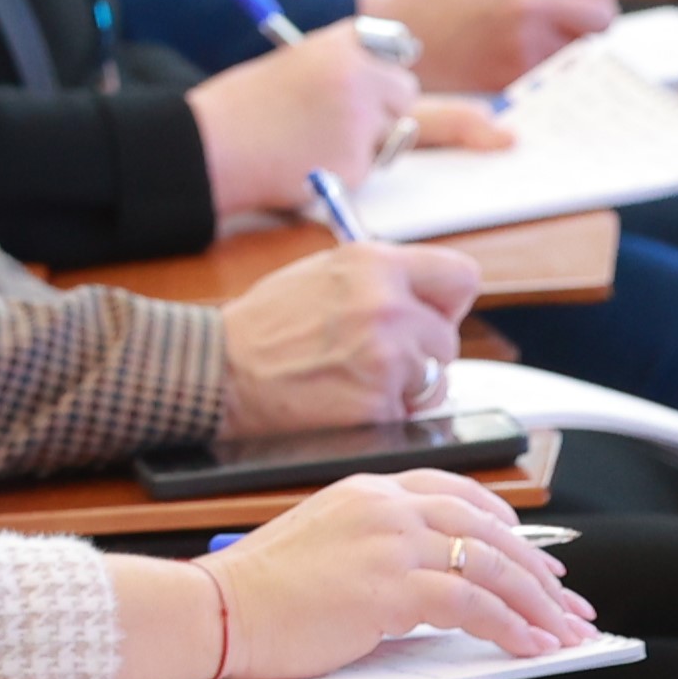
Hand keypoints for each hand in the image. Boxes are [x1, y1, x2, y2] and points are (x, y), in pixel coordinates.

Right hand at [184, 18, 417, 214]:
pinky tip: (303, 164)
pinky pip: (365, 168)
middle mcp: (359, 78)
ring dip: (363, 141)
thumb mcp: (291, 65)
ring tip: (309, 141)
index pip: (395, 47)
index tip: (371, 78)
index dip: (381, 67)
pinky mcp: (355, 164)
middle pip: (403, 92)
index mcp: (339, 45)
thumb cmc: (238, 108)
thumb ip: (339, 68)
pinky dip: (342, 171)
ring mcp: (361, 123)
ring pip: (390, 134)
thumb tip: (383, 89)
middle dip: (384, 107)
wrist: (206, 149)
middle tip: (344, 119)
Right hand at [194, 471, 591, 678]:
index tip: (535, 558)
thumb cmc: (258, 596)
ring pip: (491, 566)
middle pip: (489, 531)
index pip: (458, 494)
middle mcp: (384, 507)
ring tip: (564, 633)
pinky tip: (530, 647)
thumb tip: (438, 587)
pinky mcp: (387, 587)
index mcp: (366, 491)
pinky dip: (511, 628)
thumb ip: (378, 549)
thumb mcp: (324, 548)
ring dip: (538, 605)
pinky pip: (472, 604)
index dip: (508, 527)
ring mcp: (387, 543)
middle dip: (540, 573)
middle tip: (569, 604)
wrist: (214, 613)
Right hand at [212, 240, 478, 436]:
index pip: (460, 276)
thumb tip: (426, 294)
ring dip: (406, 387)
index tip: (426, 315)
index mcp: (373, 264)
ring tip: (353, 379)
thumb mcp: (320, 274)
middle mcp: (386, 305)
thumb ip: (379, 278)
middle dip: (419, 352)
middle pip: (447, 337)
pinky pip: (410, 414)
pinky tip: (345, 400)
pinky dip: (385, 414)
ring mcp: (386, 358)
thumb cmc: (261, 328)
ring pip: (435, 380)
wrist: (217, 373)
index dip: (443, 302)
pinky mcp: (379, 405)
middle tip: (372, 356)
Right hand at [355, 0, 618, 93]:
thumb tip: (594, 2)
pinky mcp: (512, 74)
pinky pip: (552, 75)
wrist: (394, 27)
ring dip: (568, 51)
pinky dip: (543, 72)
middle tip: (566, 28)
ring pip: (581, 52)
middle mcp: (532, 1)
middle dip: (589, 25)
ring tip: (534, 45)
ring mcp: (524, 41)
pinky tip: (514, 61)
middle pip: (603, 18)